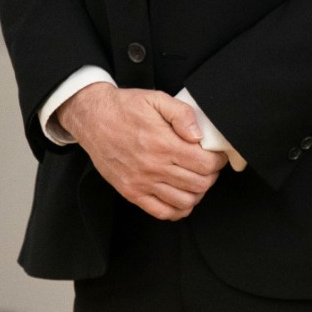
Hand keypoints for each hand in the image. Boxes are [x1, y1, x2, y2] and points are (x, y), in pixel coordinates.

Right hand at [57, 83, 226, 221]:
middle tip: (208, 166)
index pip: (206, 164)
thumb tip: (198, 135)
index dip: (219, 161)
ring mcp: (141, 182)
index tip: (217, 155)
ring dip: (197, 193)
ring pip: (184, 201)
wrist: (92, 118)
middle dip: (211, 176)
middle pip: (199, 184)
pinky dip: (177, 209)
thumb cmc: (126, 108)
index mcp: (164, 144)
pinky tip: (180, 197)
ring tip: (196, 179)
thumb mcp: (157, 99)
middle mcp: (153, 167)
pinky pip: (161, 212)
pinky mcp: (130, 192)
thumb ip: (182, 114)